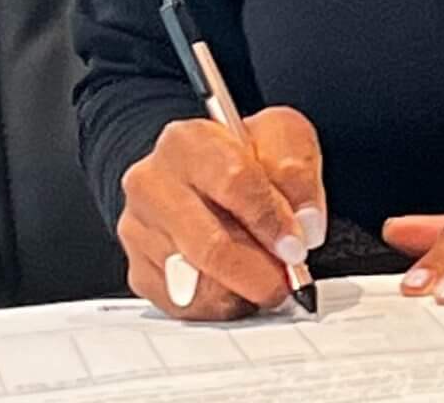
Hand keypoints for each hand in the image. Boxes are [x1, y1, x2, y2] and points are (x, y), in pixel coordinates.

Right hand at [118, 106, 327, 319]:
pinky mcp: (139, 269)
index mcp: (186, 141)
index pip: (233, 182)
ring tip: (266, 280)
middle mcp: (151, 184)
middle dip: (258, 272)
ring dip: (242, 290)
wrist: (203, 174)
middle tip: (286, 281)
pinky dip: (220, 306)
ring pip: (197, 281)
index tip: (295, 247)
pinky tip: (239, 289)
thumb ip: (298, 173)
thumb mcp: (281, 139)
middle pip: (209, 245)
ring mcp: (139, 230)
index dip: (270, 220)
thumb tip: (304, 225)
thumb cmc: (242, 155)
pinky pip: (183, 305)